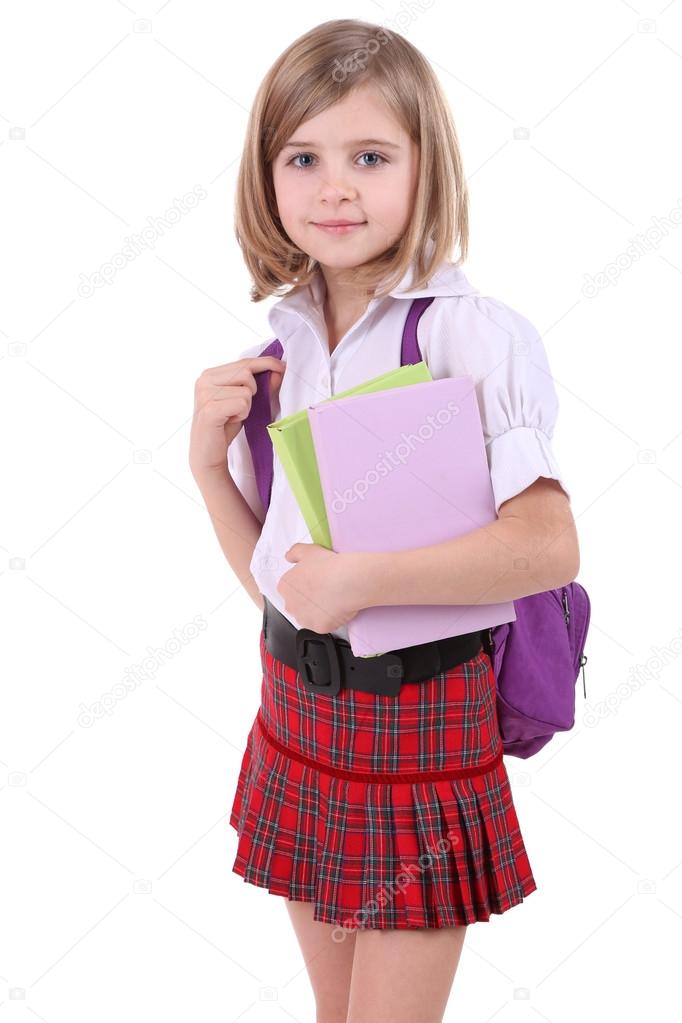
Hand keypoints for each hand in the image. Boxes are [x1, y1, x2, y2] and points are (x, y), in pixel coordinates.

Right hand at [189, 355, 284, 482]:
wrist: (207, 454)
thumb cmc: (224, 426)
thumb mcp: (243, 402)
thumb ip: (258, 385)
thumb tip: (278, 370)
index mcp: (209, 374)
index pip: (243, 362)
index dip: (265, 363)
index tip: (281, 366)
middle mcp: (204, 380)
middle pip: (246, 372)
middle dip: (253, 392)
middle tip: (239, 408)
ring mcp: (205, 394)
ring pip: (247, 390)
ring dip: (246, 407)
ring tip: (232, 416)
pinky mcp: (210, 409)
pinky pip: (242, 403)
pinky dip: (242, 415)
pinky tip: (229, 422)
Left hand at [277, 544, 365, 633]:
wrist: (346, 581)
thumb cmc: (327, 566)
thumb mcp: (308, 550)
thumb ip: (294, 552)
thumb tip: (289, 557)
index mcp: (285, 587)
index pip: (290, 589)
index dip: (303, 585)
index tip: (314, 581)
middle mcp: (290, 605)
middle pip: (297, 605)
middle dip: (307, 600)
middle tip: (324, 590)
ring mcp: (304, 618)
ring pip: (309, 617)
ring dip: (317, 612)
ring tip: (332, 599)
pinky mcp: (318, 628)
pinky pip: (323, 625)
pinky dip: (330, 619)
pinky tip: (338, 608)